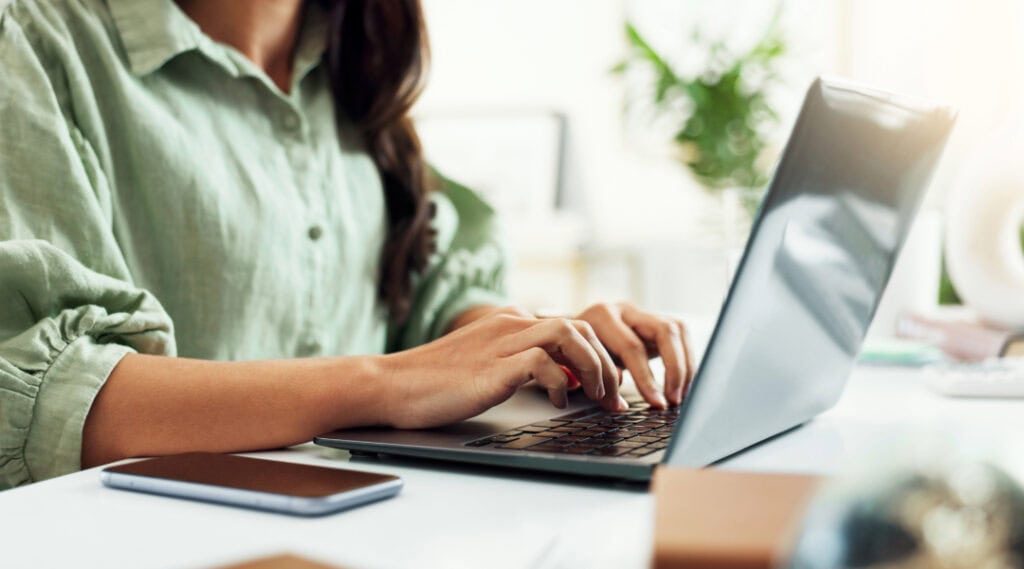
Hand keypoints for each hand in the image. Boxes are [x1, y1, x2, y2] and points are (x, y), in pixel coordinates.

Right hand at [380, 311, 627, 429]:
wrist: (392, 385)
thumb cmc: (435, 383)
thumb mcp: (488, 365)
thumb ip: (521, 363)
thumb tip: (560, 378)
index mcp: (511, 321)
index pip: (572, 325)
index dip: (598, 355)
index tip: (608, 386)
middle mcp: (510, 323)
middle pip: (580, 326)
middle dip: (605, 363)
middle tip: (612, 397)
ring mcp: (501, 342)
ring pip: (568, 335)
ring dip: (592, 367)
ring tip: (595, 396)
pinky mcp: (492, 367)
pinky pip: (541, 363)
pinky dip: (559, 384)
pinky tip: (557, 403)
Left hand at [576, 302, 693, 407]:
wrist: (574, 336)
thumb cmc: (576, 354)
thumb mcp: (581, 363)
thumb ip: (600, 375)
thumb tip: (620, 391)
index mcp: (602, 316)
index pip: (632, 347)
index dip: (646, 378)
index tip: (657, 403)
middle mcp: (625, 309)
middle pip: (664, 331)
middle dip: (674, 369)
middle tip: (674, 399)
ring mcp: (642, 312)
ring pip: (677, 330)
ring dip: (685, 364)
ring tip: (682, 394)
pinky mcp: (655, 320)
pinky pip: (680, 335)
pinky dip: (686, 360)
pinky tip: (683, 383)